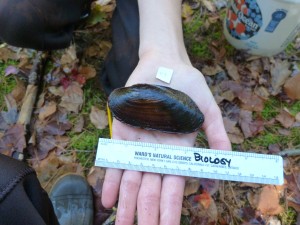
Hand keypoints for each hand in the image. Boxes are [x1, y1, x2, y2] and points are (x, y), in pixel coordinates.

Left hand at [101, 53, 230, 224]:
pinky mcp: (122, 132)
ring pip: (131, 180)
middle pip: (150, 189)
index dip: (170, 209)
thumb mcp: (209, 109)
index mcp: (178, 151)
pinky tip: (108, 201)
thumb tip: (223, 163)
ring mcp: (138, 144)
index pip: (173, 187)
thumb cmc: (189, 84)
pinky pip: (115, 160)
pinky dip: (111, 179)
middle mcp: (157, 152)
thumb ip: (217, 135)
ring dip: (126, 204)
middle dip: (147, 213)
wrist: (164, 64)